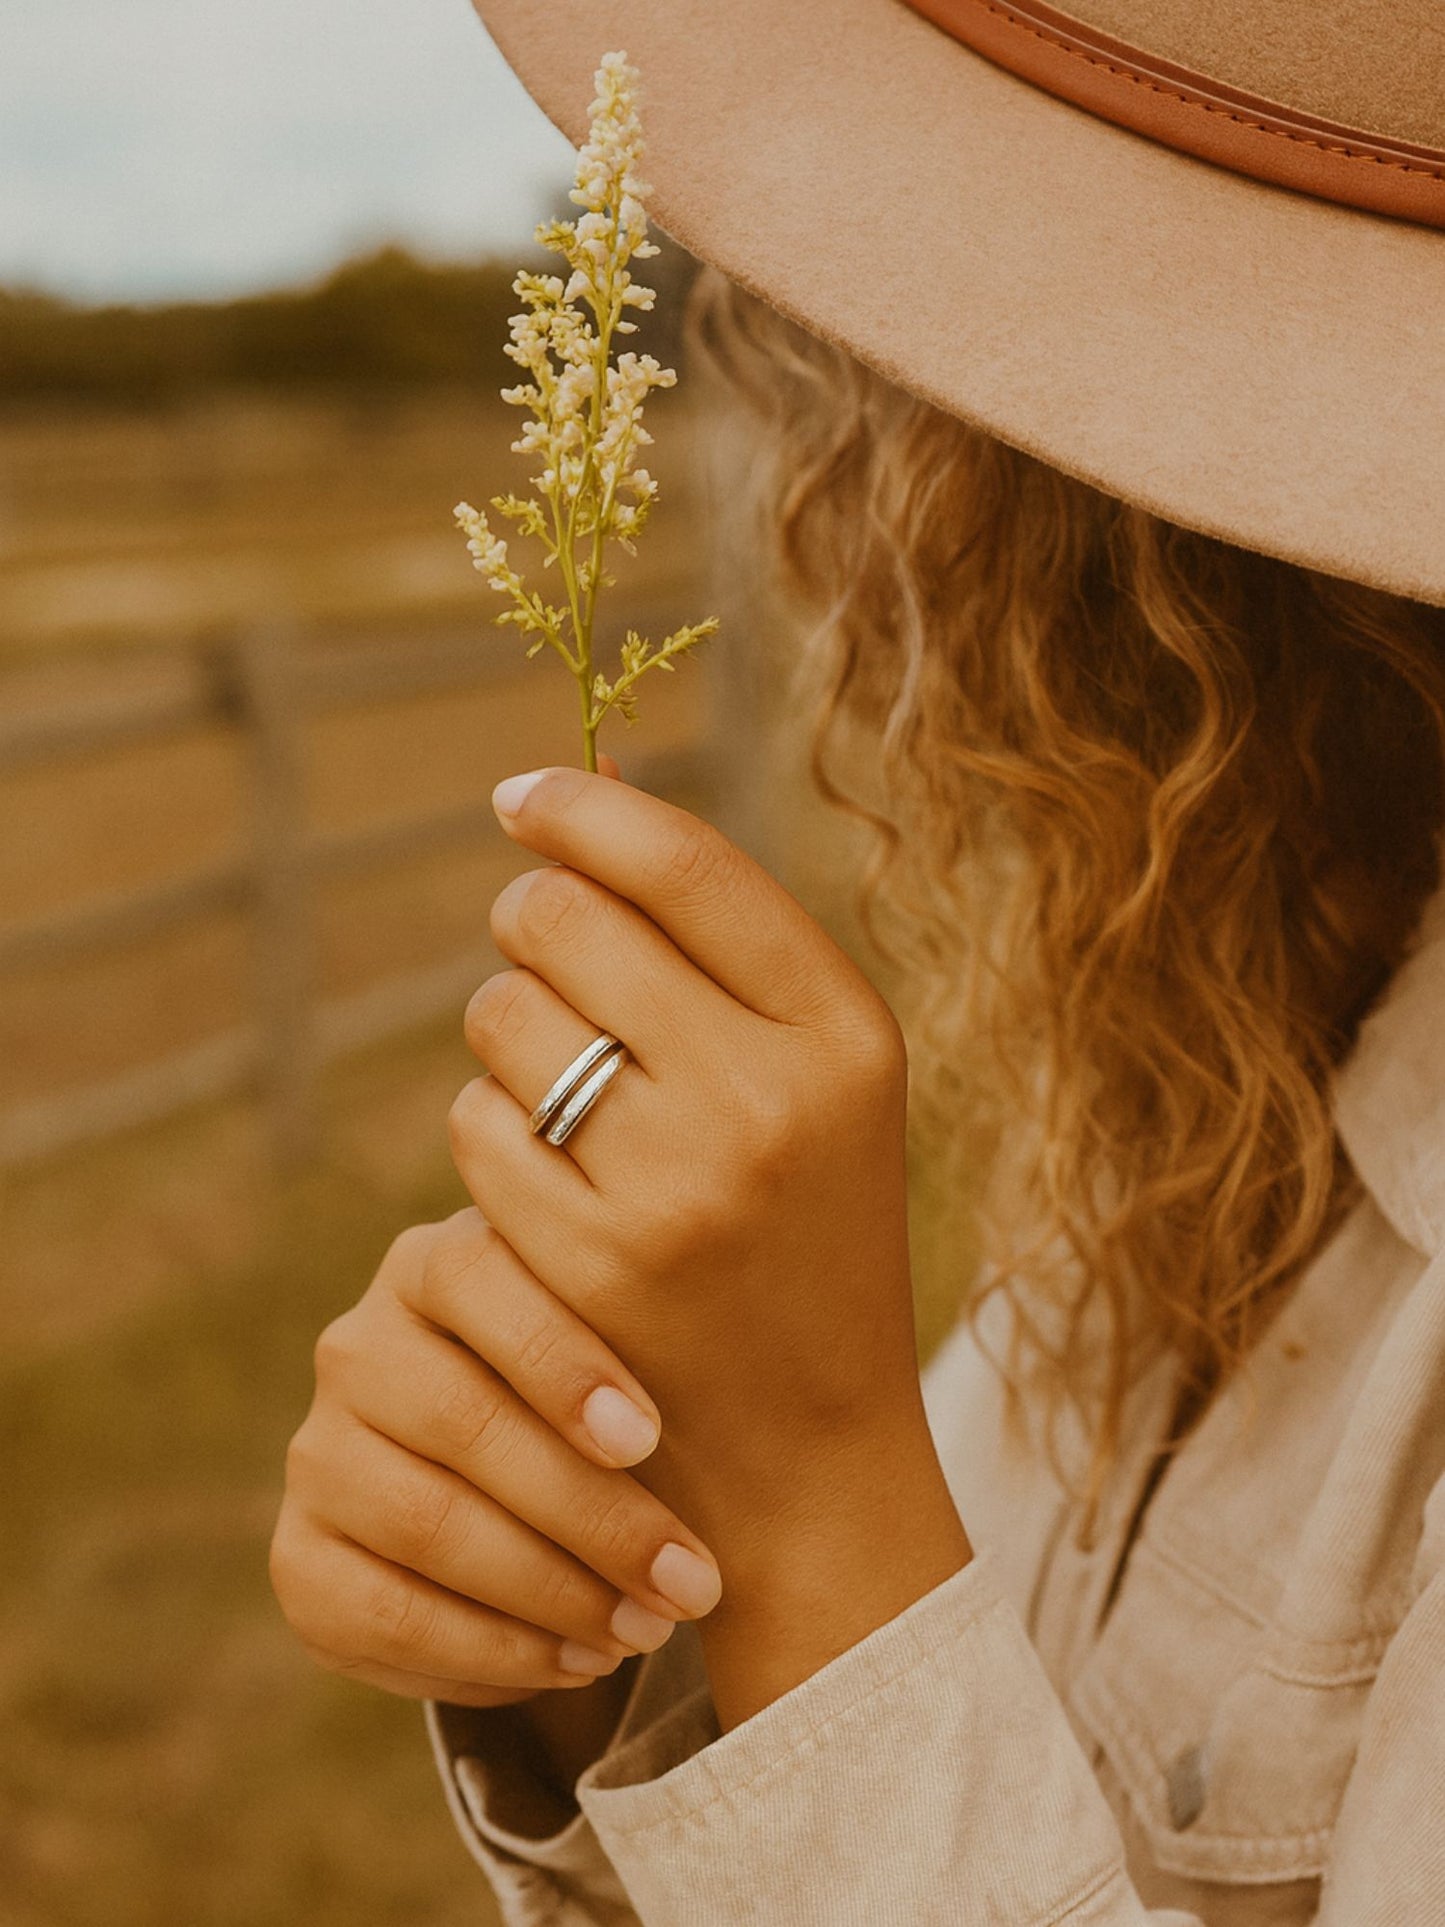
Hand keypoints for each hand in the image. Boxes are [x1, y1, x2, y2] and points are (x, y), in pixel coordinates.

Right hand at [270, 1206, 723, 1706]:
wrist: (517, 1475)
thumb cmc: (603, 1389)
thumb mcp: (626, 1339)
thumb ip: (650, 1324)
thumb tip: (751, 1345)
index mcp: (433, 1263)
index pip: (479, 1282)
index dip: (560, 1363)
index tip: (649, 1437)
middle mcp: (358, 1346)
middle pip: (463, 1425)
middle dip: (592, 1517)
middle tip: (690, 1584)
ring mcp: (320, 1453)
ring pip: (428, 1526)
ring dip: (552, 1594)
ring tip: (648, 1630)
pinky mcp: (301, 1558)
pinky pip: (384, 1617)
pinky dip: (491, 1654)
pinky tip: (577, 1662)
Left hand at [447, 767, 965, 1615]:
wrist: (812, 1455)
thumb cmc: (809, 1237)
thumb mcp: (822, 1087)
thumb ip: (723, 955)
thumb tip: (578, 812)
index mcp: (845, 1034)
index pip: (687, 866)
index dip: (584, 809)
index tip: (521, 797)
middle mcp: (769, 1097)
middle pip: (566, 920)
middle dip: (531, 921)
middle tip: (541, 955)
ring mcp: (674, 1185)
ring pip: (503, 1014)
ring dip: (506, 1028)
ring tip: (561, 1082)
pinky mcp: (584, 1262)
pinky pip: (476, 1124)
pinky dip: (489, 1129)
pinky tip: (543, 1173)